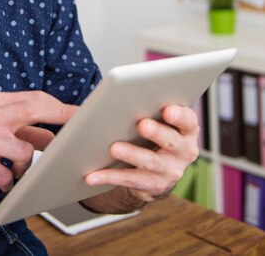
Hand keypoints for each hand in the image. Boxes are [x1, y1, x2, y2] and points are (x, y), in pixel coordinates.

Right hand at [0, 91, 75, 191]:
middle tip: (78, 131)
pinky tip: (1, 181)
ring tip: (15, 171)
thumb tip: (49, 136)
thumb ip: (17, 125)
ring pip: (24, 152)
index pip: (35, 98)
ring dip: (26, 167)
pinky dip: (7, 182)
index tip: (81, 112)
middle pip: (34, 110)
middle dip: (61, 118)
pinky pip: (4, 176)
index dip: (60, 106)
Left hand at [82, 105, 198, 211]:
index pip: (189, 121)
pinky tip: (92, 175)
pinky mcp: (154, 185)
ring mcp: (171, 170)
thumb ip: (145, 104)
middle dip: (157, 132)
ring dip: (131, 154)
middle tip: (142, 124)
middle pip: (171, 141)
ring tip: (114, 148)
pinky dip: (109, 176)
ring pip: (150, 162)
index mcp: (186, 129)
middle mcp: (184, 151)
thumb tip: (108, 96)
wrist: (159, 168)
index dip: (180, 116)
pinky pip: (130, 179)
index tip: (168, 110)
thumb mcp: (158, 117)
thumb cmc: (155, 132)